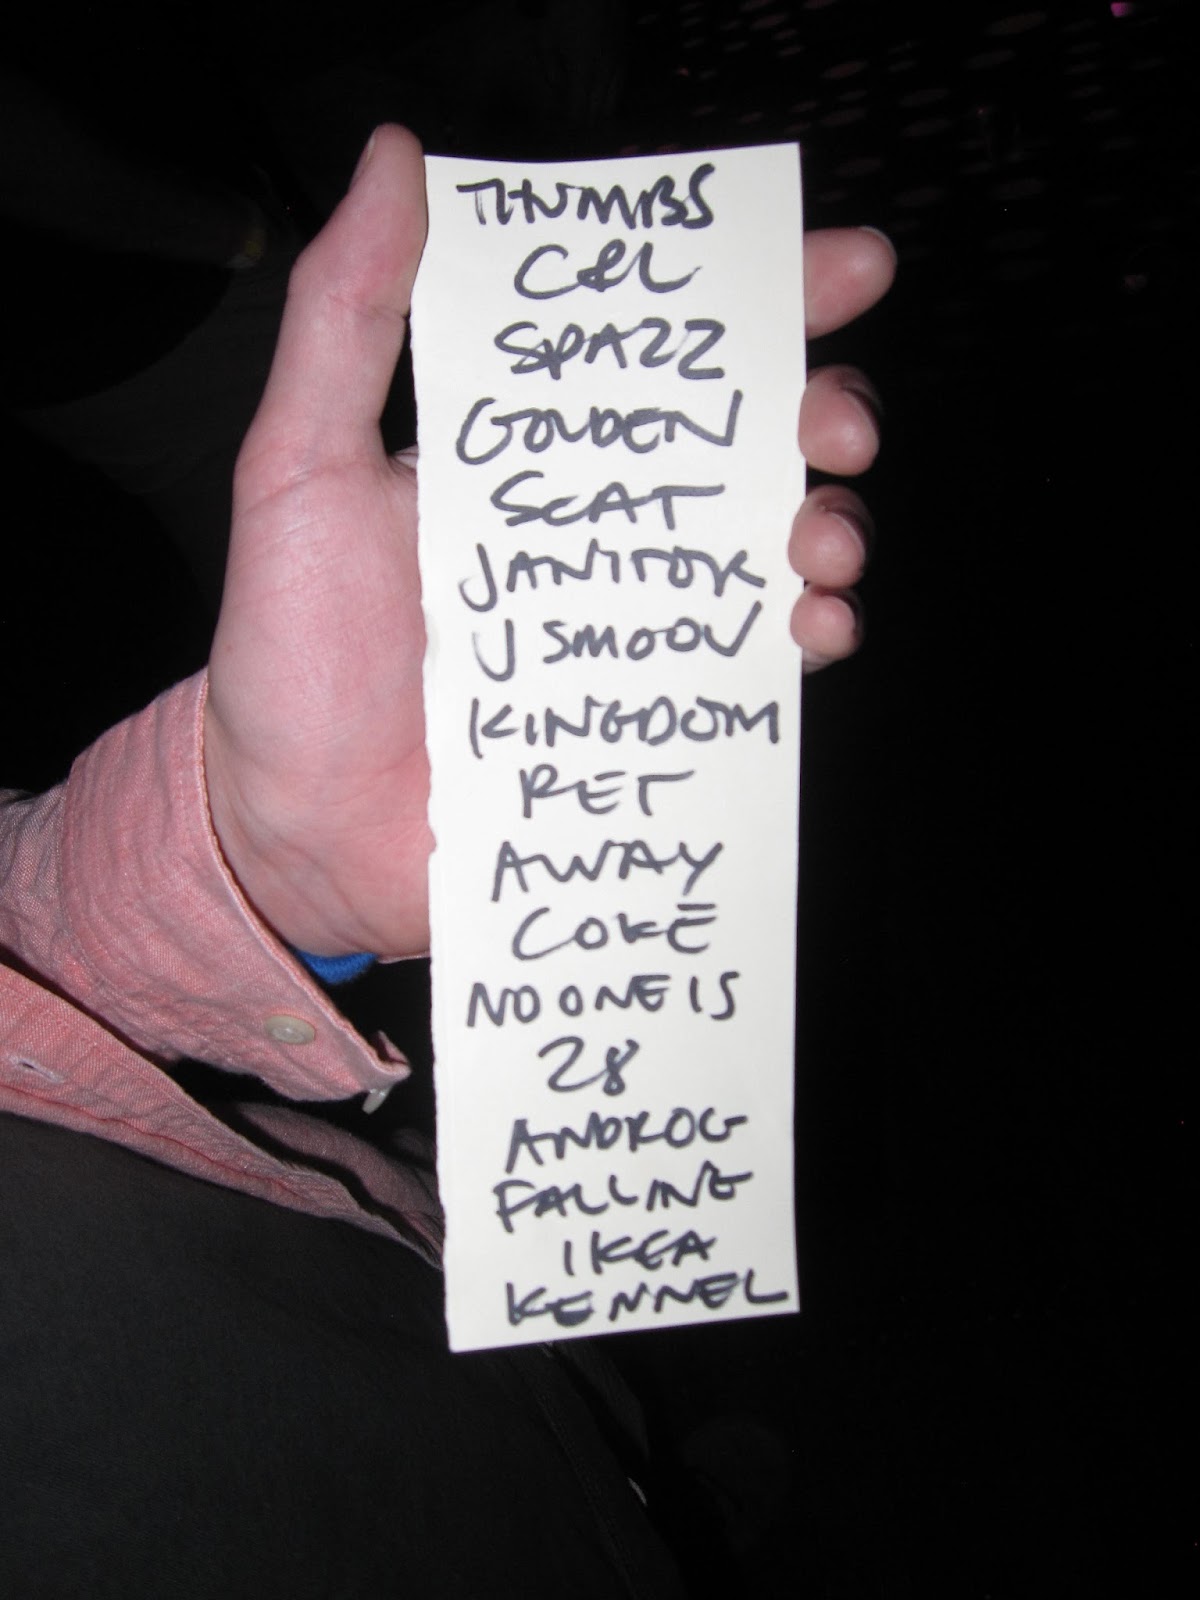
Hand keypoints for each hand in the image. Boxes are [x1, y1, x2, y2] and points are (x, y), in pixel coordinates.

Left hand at [204, 127, 893, 959]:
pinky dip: (808, 644)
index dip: (761, 301)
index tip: (845, 266)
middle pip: (746, 452)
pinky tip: (812, 635)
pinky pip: (754, 673)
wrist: (296, 827)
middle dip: (824, 417)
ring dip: (831, 530)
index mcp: (528, 460)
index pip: (655, 360)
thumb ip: (346, 319)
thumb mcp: (296, 467)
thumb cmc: (290, 649)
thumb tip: (399, 158)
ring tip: (822, 543)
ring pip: (773, 556)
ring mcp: (631, 630)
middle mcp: (596, 534)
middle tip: (836, 426)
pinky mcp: (648, 721)